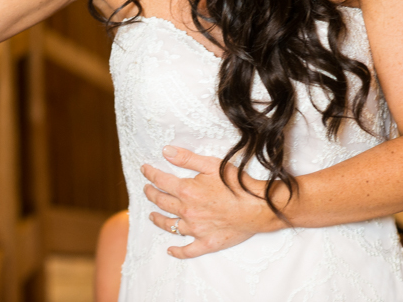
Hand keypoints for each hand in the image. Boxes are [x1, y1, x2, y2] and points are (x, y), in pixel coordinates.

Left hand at [142, 145, 279, 258]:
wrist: (258, 207)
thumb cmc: (237, 184)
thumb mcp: (211, 164)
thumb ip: (187, 159)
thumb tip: (165, 152)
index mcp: (186, 191)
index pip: (161, 181)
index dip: (150, 174)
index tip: (144, 169)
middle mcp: (187, 211)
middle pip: (162, 203)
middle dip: (151, 194)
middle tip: (146, 189)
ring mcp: (195, 229)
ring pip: (170, 226)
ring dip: (158, 220)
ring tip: (152, 215)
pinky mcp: (206, 243)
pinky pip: (188, 250)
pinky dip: (177, 251)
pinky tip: (170, 250)